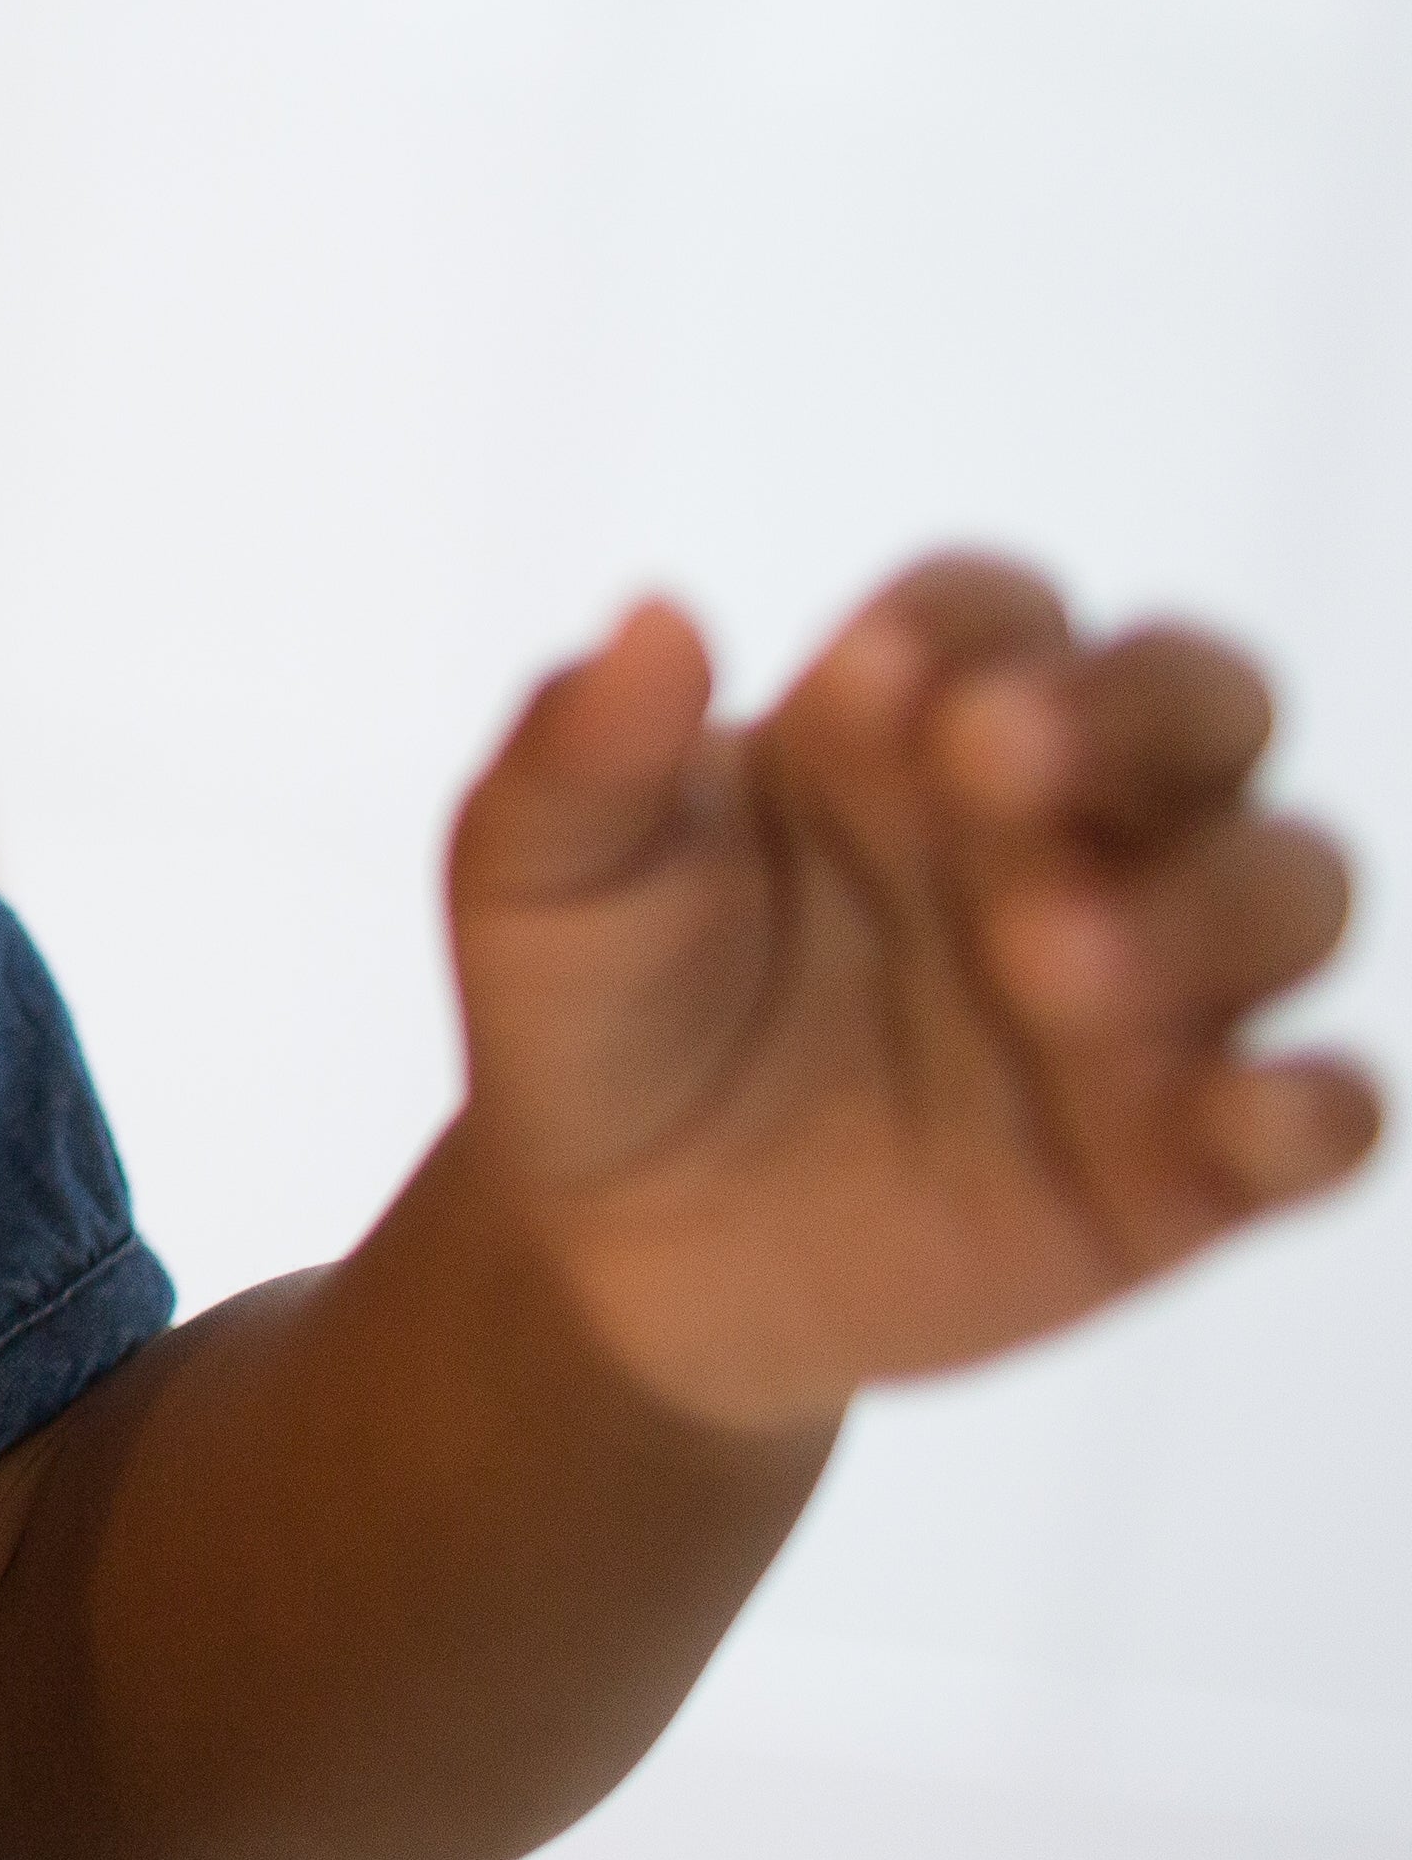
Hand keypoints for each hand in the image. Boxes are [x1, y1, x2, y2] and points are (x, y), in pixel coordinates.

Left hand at [446, 560, 1372, 1435]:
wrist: (606, 1245)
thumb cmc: (591, 1013)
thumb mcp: (536, 882)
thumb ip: (581, 754)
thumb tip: (653, 615)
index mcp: (915, 727)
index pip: (996, 615)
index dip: (957, 630)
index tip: (863, 684)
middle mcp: (1066, 828)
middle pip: (1202, 700)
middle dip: (1135, 708)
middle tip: (1000, 759)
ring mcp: (1147, 988)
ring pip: (1286, 888)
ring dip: (1203, 905)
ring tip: (1047, 958)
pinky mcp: (1183, 1159)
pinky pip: (1322, 1117)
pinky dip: (1313, 1108)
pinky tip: (1245, 1114)